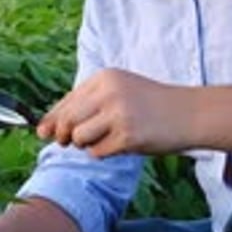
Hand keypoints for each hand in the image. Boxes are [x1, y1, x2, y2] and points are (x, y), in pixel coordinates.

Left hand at [36, 68, 193, 158]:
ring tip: (105, 139)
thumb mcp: (118, 92)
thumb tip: (45, 129)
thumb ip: (85, 106)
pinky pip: (97, 152)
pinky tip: (120, 144)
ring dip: (86, 144)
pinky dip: (103, 153)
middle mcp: (108, 92)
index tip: (42, 132)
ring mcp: (118, 114)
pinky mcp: (128, 136)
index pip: (66, 101)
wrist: (189, 113)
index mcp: (103, 78)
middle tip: (68, 142)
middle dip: (63, 135)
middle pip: (67, 121)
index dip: (52, 119)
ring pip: (79, 138)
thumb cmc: (150, 105)